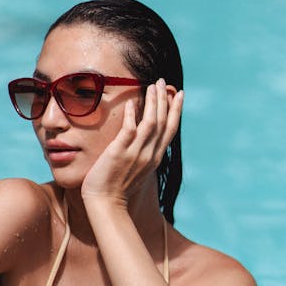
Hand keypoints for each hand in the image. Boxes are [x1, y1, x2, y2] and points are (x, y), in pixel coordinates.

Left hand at [80, 78, 183, 203]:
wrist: (106, 204)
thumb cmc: (117, 188)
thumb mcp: (136, 170)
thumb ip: (142, 153)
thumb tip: (143, 140)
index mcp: (155, 158)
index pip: (170, 130)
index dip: (176, 111)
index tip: (179, 94)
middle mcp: (149, 154)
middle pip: (163, 122)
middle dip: (164, 100)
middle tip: (163, 82)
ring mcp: (136, 153)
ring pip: (150, 123)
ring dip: (152, 103)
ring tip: (152, 86)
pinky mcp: (119, 153)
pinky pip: (129, 130)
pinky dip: (131, 115)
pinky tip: (130, 102)